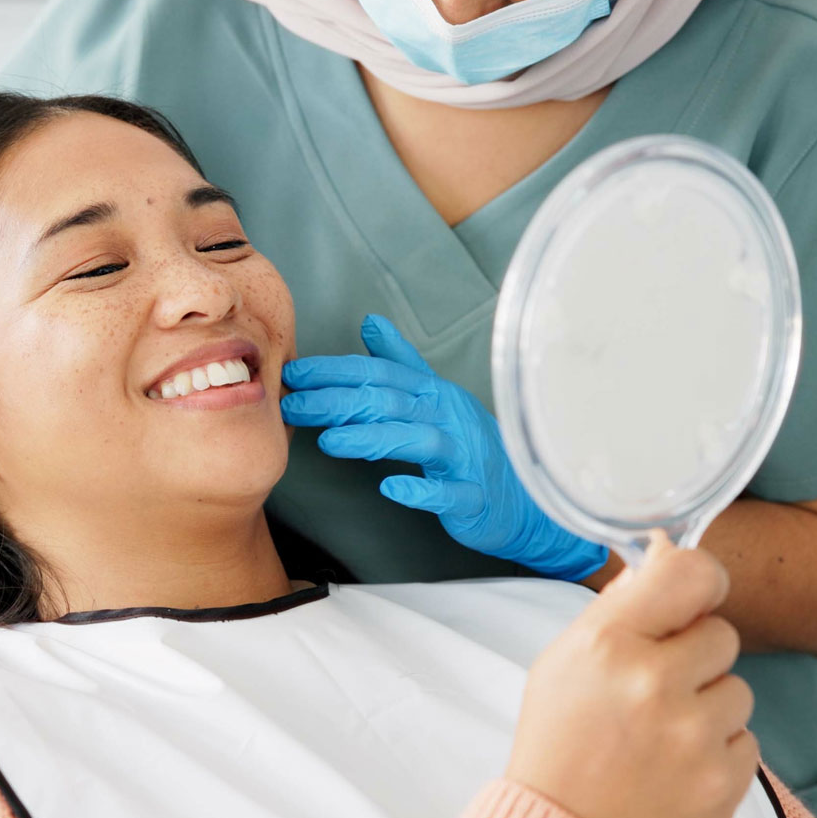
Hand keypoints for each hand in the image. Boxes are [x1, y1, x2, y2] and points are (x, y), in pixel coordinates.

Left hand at [280, 314, 607, 580]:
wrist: (522, 496)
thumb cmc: (469, 444)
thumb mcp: (435, 396)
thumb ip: (402, 362)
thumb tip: (371, 321)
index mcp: (434, 393)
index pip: (380, 374)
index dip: (337, 372)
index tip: (294, 373)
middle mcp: (448, 418)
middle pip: (390, 402)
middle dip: (339, 402)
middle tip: (295, 406)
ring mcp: (464, 457)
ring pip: (417, 441)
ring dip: (371, 438)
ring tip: (329, 441)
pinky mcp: (473, 496)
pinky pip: (448, 491)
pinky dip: (422, 489)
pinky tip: (391, 488)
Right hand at [505, 532, 757, 817]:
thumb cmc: (559, 742)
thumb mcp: (565, 659)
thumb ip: (620, 606)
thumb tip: (665, 553)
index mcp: (610, 644)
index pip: (691, 573)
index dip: (700, 579)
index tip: (693, 597)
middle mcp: (654, 684)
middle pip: (723, 635)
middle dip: (697, 657)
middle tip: (657, 688)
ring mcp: (692, 737)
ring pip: (740, 691)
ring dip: (710, 708)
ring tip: (663, 736)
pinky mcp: (722, 783)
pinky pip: (748, 742)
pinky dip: (718, 754)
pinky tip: (677, 768)